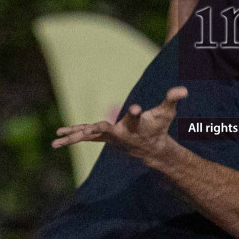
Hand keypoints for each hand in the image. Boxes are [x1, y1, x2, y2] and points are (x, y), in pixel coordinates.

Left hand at [52, 86, 186, 164]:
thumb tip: (183, 89)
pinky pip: (85, 135)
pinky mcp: (103, 136)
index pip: (135, 118)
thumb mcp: (167, 112)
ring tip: (56, 140)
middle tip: (80, 132)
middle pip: (103, 131)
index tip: (137, 108)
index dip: (136, 112)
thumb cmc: (158, 127)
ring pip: (88, 136)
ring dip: (72, 137)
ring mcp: (109, 137)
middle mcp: (119, 133)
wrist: (151, 149)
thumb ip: (172, 99)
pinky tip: (59, 136)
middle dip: (91, 130)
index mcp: (135, 126)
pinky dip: (73, 134)